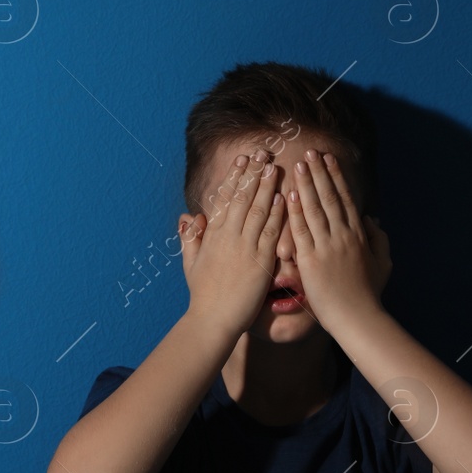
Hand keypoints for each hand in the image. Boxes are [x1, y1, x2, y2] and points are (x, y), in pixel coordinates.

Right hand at [179, 152, 286, 336]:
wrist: (212, 320)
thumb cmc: (203, 295)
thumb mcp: (190, 263)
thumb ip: (190, 238)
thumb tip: (188, 216)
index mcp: (212, 235)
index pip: (225, 199)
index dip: (234, 178)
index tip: (242, 160)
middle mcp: (228, 237)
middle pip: (242, 197)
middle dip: (252, 173)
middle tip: (262, 152)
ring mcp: (244, 248)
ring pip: (257, 209)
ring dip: (266, 186)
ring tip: (274, 166)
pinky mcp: (260, 262)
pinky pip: (270, 232)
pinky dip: (276, 213)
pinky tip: (283, 197)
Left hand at [286, 150, 390, 326]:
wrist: (358, 318)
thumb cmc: (369, 295)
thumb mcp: (383, 263)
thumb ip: (380, 239)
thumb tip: (372, 219)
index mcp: (359, 235)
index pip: (345, 199)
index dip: (336, 177)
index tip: (328, 159)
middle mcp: (343, 236)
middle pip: (329, 197)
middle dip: (319, 172)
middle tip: (310, 152)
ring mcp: (327, 247)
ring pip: (315, 208)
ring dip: (306, 184)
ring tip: (298, 164)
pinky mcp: (311, 261)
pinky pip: (301, 231)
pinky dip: (296, 211)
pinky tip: (290, 194)